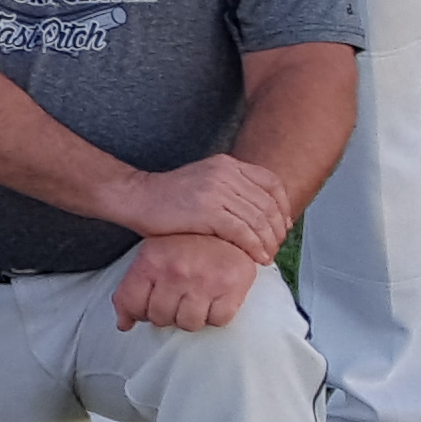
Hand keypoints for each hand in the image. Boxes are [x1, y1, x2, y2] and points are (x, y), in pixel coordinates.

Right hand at [111, 151, 294, 254]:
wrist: (136, 198)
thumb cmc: (168, 197)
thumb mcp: (205, 180)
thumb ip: (231, 187)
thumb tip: (261, 211)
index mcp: (227, 163)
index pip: (271, 183)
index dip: (283, 207)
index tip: (283, 226)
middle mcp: (225, 173)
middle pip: (268, 204)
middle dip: (277, 230)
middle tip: (276, 247)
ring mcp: (216, 190)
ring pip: (258, 220)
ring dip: (268, 242)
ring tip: (267, 256)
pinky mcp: (207, 211)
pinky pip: (243, 232)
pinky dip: (254, 248)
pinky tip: (256, 258)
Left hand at [114, 230, 268, 333]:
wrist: (229, 226)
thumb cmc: (189, 241)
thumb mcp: (154, 252)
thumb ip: (134, 286)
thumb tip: (124, 324)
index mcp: (151, 261)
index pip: (131, 303)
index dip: (137, 312)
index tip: (146, 308)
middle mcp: (176, 272)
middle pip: (159, 317)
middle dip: (165, 314)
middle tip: (176, 299)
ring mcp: (203, 281)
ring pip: (188, 323)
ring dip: (190, 317)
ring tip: (195, 299)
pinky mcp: (231, 288)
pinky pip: (218, 320)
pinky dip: (216, 315)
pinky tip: (214, 299)